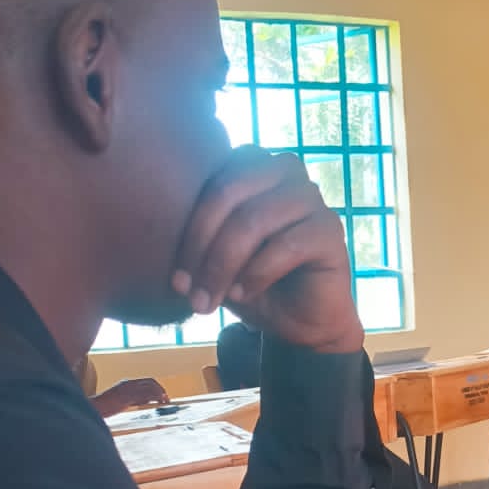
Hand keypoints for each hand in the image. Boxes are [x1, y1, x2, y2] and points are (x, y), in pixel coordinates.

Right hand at [91, 377, 168, 417]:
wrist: (92, 409)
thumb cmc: (103, 408)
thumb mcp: (120, 402)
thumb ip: (132, 400)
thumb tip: (145, 401)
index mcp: (125, 384)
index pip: (146, 381)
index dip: (156, 387)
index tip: (163, 396)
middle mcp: (127, 384)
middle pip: (150, 381)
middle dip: (160, 389)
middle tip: (166, 399)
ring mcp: (127, 389)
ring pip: (149, 386)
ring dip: (159, 393)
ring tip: (165, 401)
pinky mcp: (126, 396)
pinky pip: (143, 394)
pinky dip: (154, 396)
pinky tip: (159, 402)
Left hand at [171, 147, 362, 353]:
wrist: (301, 322)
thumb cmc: (253, 284)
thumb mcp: (215, 260)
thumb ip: (195, 243)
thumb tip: (158, 251)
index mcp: (254, 165)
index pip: (212, 179)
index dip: (190, 230)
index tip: (175, 279)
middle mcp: (286, 171)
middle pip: (229, 193)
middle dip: (202, 248)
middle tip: (189, 291)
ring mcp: (312, 198)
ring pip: (254, 220)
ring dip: (224, 265)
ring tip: (210, 300)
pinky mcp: (330, 230)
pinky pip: (286, 245)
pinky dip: (256, 274)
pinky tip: (243, 296)